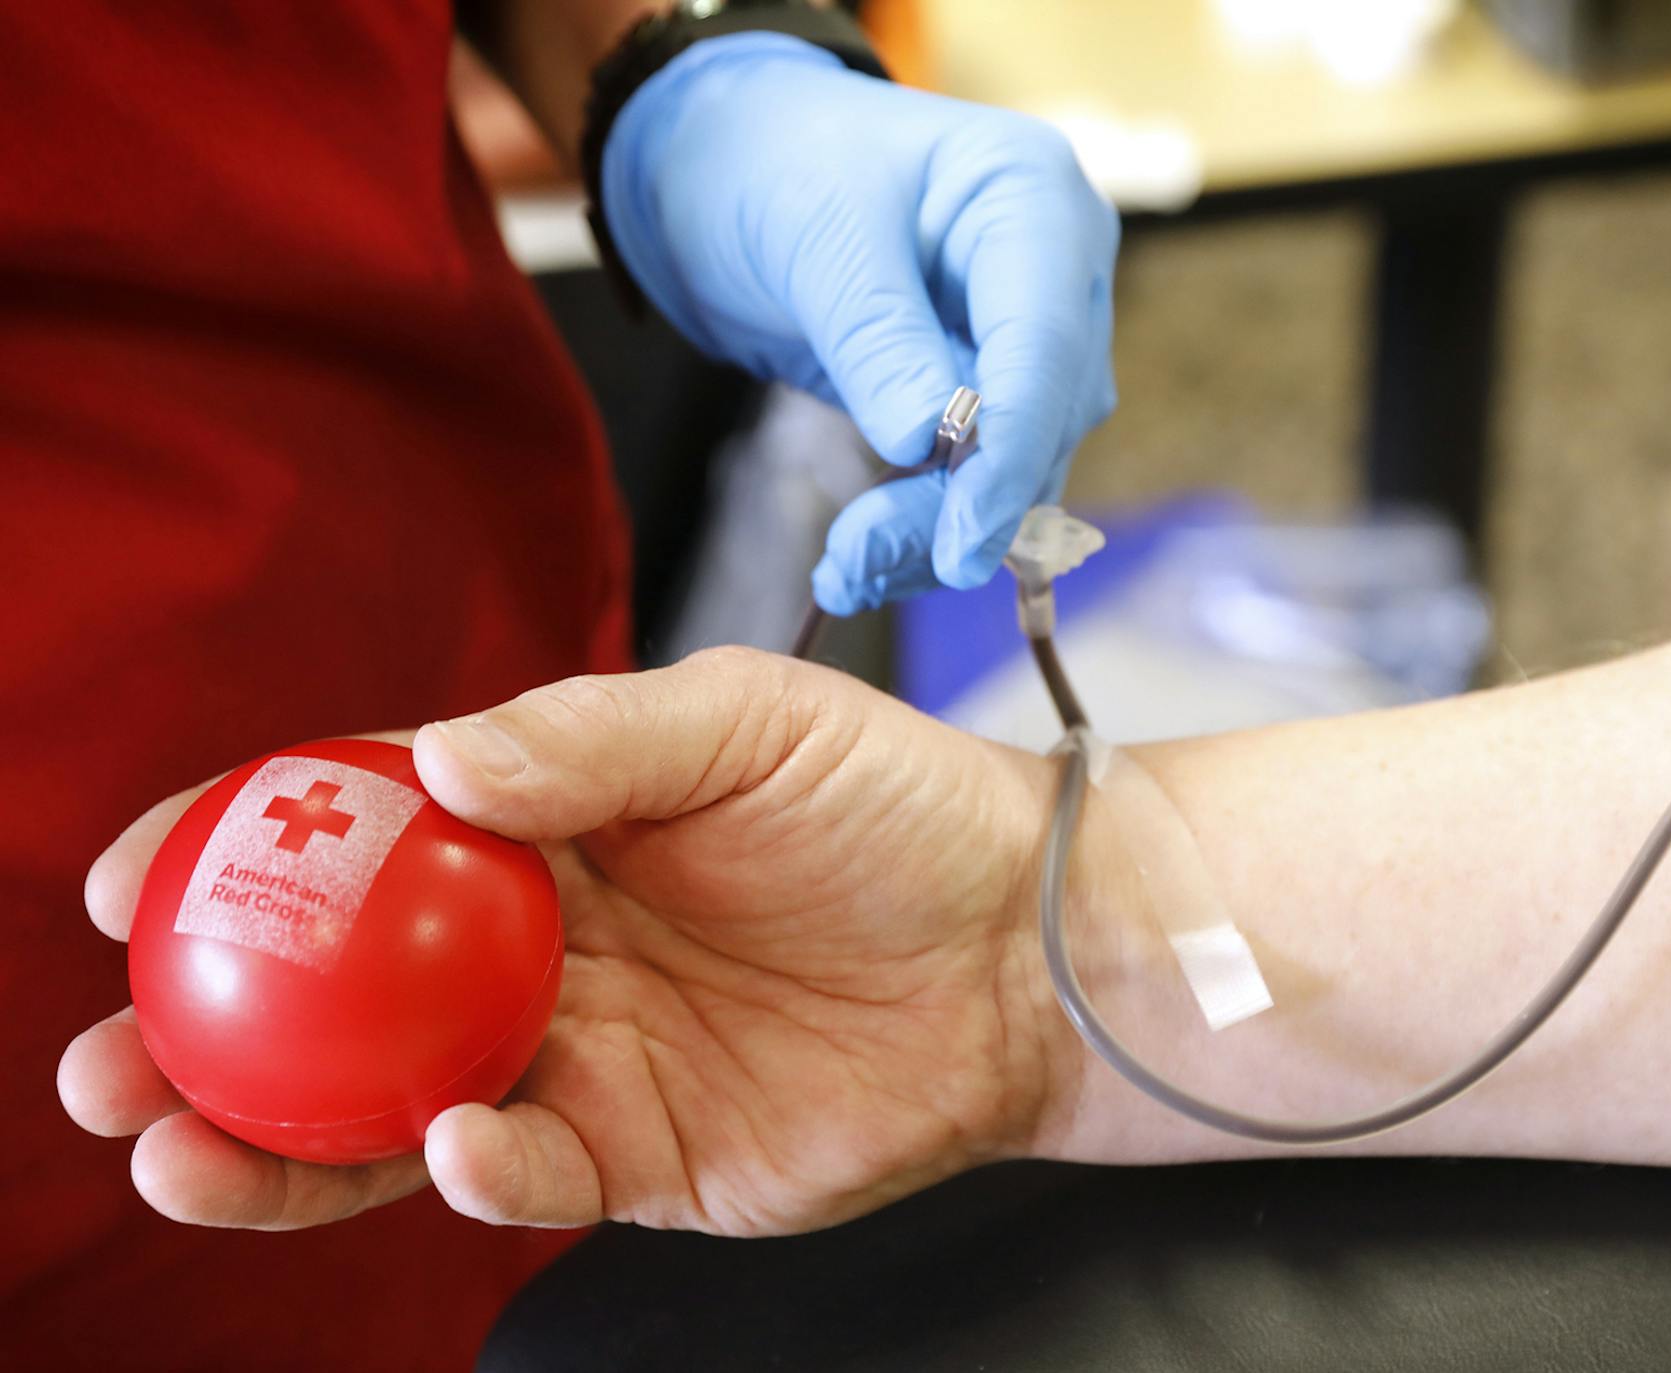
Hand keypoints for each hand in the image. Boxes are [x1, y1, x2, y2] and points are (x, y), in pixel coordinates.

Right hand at [58, 650, 1073, 1233]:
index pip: (358, 837)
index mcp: (544, 828)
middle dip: (210, 1031)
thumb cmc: (895, 806)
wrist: (1024, 943)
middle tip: (107, 1056)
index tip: (130, 876)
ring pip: (394, 1109)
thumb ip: (590, 737)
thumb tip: (430, 761)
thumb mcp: (742, 720)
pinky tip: (452, 1140)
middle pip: (338, 997)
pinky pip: (525, 1173)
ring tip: (174, 1148)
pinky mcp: (644, 1154)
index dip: (240, 852)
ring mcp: (582, 1058)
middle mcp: (539, 949)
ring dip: (280, 1140)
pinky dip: (472, 1169)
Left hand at [601, 33, 1120, 613]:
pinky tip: (858, 563)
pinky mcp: (984, 393)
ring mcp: (1028, 336)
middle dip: (958, 507)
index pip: (1045, 349)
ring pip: (1018, 469)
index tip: (963, 548)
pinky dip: (920, 528)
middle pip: (1043, 422)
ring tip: (842, 572)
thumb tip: (927, 441)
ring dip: (935, 533)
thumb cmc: (770, 164)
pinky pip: (976, 480)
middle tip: (856, 562)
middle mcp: (1057, 273)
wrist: (723, 167)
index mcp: (1035, 201)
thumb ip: (877, 338)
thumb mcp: (815, 238)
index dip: (1010, 456)